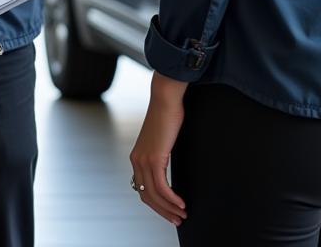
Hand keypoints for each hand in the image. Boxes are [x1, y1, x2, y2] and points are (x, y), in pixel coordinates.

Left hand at [129, 72, 188, 226]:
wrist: (165, 99)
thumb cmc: (167, 116)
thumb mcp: (161, 140)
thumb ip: (160, 155)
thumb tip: (167, 165)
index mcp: (137, 158)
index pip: (143, 190)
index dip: (156, 205)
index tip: (170, 212)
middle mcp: (137, 161)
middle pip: (147, 196)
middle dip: (163, 211)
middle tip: (178, 220)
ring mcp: (144, 160)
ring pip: (154, 195)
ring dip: (170, 208)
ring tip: (183, 214)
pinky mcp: (154, 158)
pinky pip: (162, 187)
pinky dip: (172, 199)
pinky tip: (182, 203)